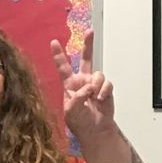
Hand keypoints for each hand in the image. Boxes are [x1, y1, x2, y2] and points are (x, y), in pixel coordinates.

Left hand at [50, 28, 116, 146]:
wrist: (95, 131)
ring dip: (96, 85)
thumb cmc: (80, 123)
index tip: (54, 42)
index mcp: (70, 85)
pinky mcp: (106, 89)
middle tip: (90, 31)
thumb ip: (77, 97)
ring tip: (94, 97)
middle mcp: (82, 81)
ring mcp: (95, 84)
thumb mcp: (71, 111)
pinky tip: (101, 100)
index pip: (63, 67)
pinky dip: (104, 91)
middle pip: (86, 59)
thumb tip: (89, 87)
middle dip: (88, 45)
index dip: (59, 55)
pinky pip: (107, 83)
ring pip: (98, 74)